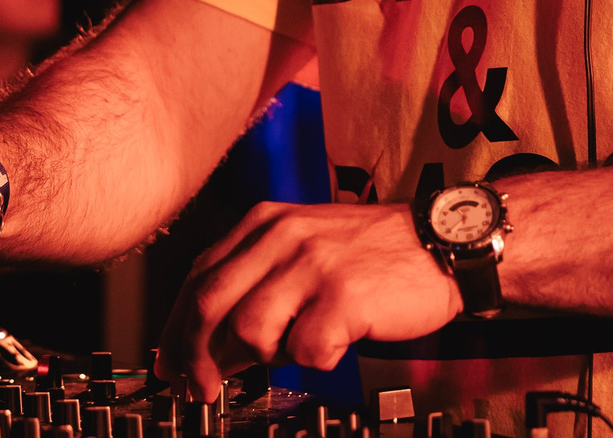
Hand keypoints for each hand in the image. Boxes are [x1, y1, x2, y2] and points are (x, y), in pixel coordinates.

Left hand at [156, 201, 461, 396]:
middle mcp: (283, 237)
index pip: (199, 276)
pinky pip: (305, 350)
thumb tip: (213, 342)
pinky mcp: (344, 296)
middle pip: (209, 304)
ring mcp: (312, 265)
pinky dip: (316, 359)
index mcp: (266, 223)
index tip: (170, 364)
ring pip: (250, 331)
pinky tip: (337, 342)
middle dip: (195, 356)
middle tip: (201, 389)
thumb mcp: (306, 243)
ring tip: (296, 348)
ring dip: (266, 355)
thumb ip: (260, 278)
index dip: (176, 328)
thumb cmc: (374, 252)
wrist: (442, 242)